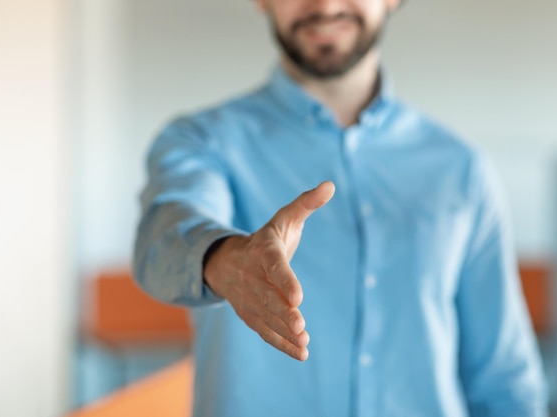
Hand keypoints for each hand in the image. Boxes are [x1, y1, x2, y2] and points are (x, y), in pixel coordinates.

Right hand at [203, 181, 335, 360]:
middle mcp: (252, 277)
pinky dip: (281, 343)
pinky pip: (265, 331)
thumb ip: (306, 203)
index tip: (298, 297)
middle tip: (300, 326)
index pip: (274, 266)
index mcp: (263, 251)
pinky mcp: (251, 315)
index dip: (285, 281)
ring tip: (303, 343)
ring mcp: (249, 298)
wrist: (226, 262)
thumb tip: (330, 185)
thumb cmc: (265, 239)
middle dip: (283, 313)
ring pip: (266, 317)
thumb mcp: (284, 218)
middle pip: (268, 297)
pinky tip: (301, 353)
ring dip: (284, 332)